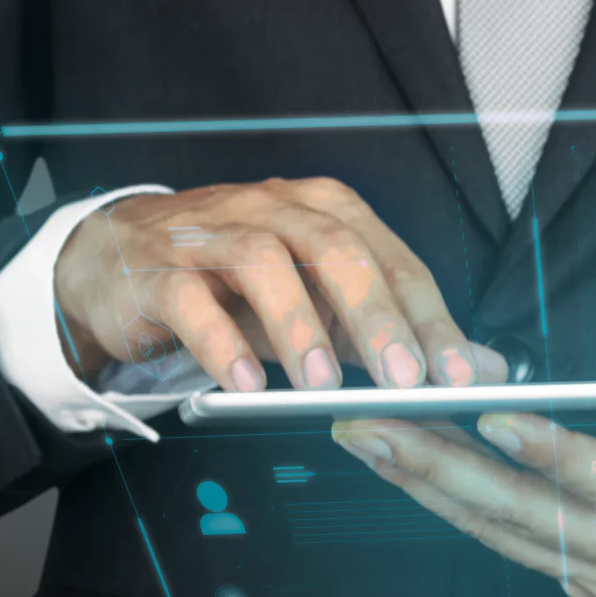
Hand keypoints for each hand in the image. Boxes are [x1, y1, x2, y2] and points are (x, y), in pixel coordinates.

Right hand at [52, 178, 507, 391]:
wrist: (116, 262)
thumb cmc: (229, 283)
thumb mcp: (317, 303)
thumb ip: (387, 330)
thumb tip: (479, 367)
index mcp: (321, 211)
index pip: (389, 259)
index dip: (428, 317)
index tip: (457, 375)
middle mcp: (270, 210)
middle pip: (334, 249)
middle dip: (375, 317)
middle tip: (403, 380)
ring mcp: (210, 236)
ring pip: (263, 263)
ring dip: (299, 326)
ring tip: (321, 386)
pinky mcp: (157, 272)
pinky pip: (191, 300)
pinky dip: (221, 342)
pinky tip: (246, 385)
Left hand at [331, 404, 595, 596]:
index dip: (556, 453)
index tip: (498, 416)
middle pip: (525, 508)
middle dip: (441, 466)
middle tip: (373, 423)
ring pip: (498, 526)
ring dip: (425, 484)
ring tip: (364, 437)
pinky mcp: (584, 577)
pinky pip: (502, 541)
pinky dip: (448, 507)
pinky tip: (404, 472)